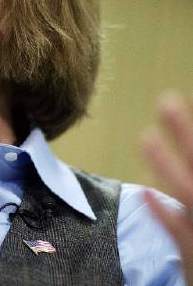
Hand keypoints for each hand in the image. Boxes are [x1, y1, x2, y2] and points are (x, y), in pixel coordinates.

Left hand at [141, 91, 192, 282]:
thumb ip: (186, 177)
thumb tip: (161, 170)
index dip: (186, 132)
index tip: (170, 99)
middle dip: (184, 133)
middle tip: (166, 100)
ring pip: (190, 194)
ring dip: (167, 165)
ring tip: (145, 137)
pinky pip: (180, 233)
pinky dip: (164, 213)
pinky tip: (144, 191)